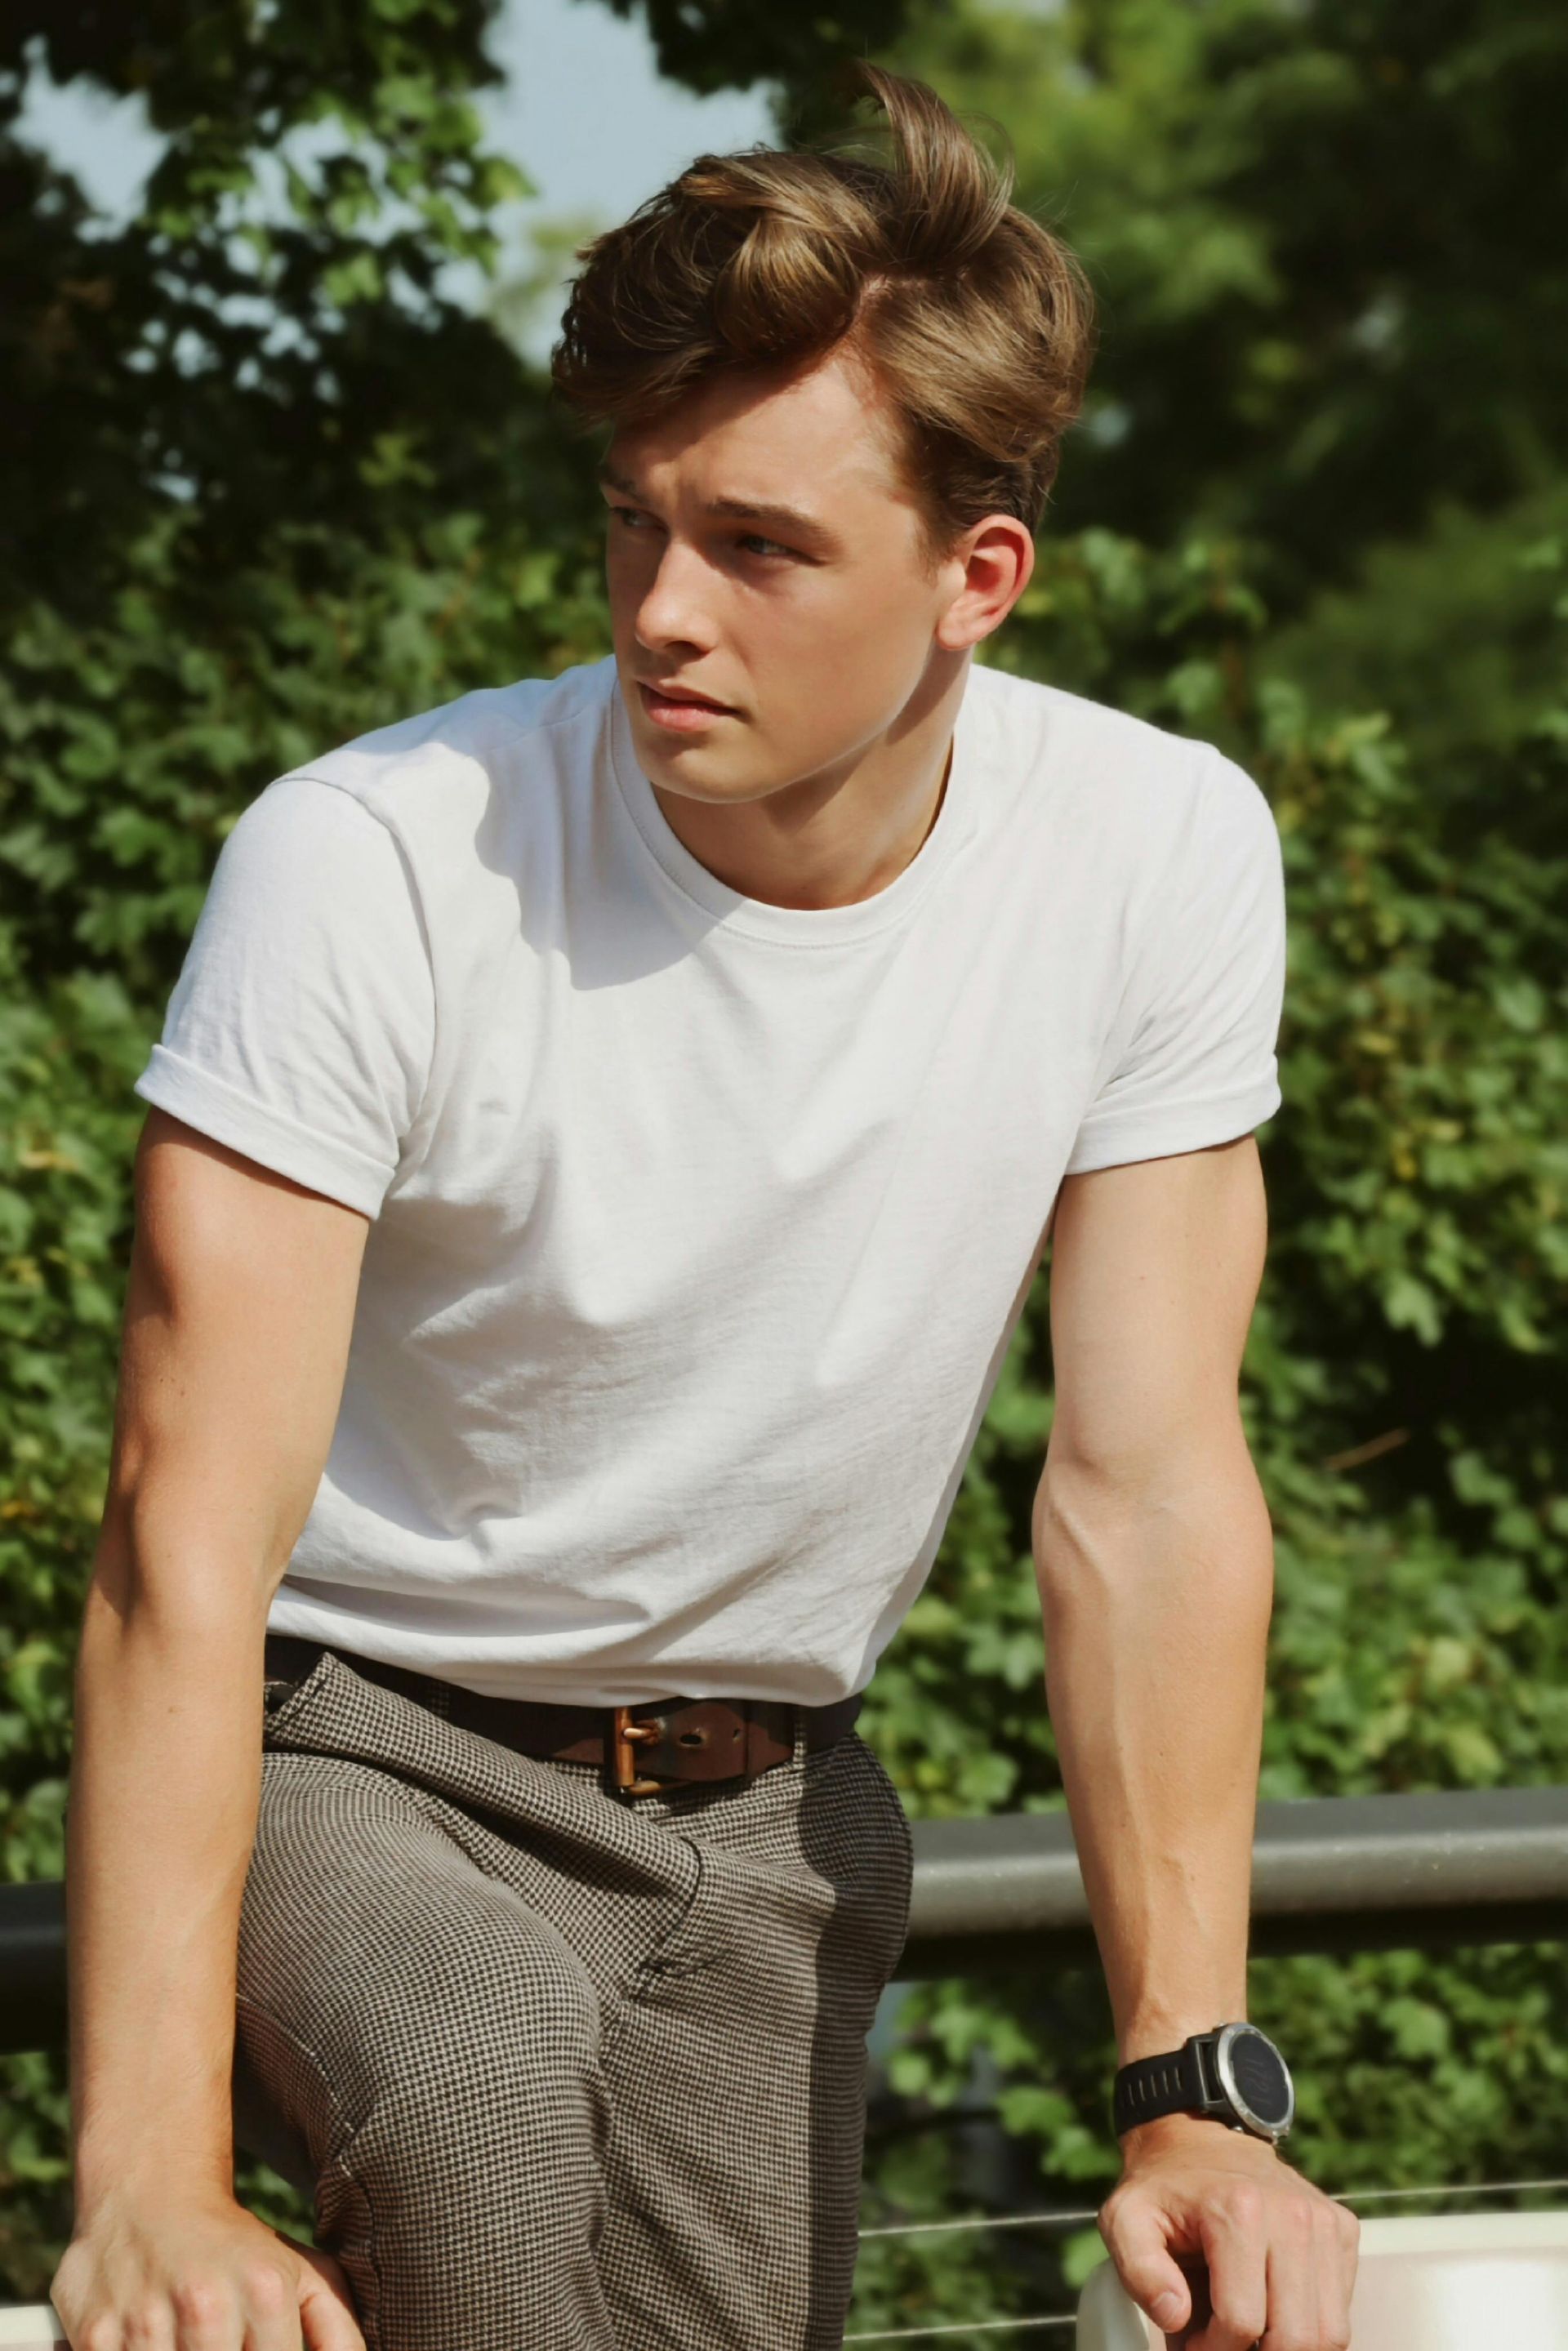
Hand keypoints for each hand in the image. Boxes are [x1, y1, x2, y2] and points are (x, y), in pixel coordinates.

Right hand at [49, 2192, 366, 2349]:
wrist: (148, 2192)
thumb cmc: (233, 2248)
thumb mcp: (299, 2274)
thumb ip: (336, 2330)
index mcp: (266, 2292)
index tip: (250, 2345)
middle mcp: (206, 2304)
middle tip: (217, 2342)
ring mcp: (145, 2322)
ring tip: (185, 2340)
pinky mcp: (93, 2336)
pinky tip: (147, 2343)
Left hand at [1098, 2114, 1358, 2349]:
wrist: (1199, 2137)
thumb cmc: (1162, 2188)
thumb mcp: (1125, 2219)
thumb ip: (1139, 2271)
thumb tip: (1174, 2316)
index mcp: (1237, 2210)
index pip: (1241, 2322)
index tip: (1190, 2344)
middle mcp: (1292, 2213)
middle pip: (1295, 2337)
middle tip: (1222, 2347)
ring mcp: (1324, 2221)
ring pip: (1329, 2333)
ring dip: (1286, 2350)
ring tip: (1246, 2334)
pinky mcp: (1341, 2229)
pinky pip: (1340, 2311)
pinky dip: (1310, 2327)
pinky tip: (1273, 2310)